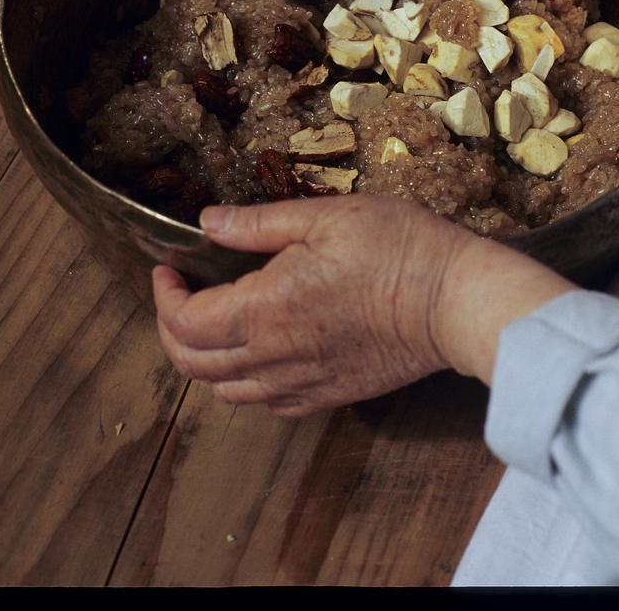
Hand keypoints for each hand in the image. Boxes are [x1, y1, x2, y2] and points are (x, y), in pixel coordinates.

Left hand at [153, 195, 574, 415]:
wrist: (454, 300)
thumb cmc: (397, 248)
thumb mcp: (324, 216)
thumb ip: (258, 224)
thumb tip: (207, 222)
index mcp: (265, 309)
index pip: (185, 322)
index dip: (164, 297)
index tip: (168, 268)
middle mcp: (275, 357)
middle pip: (193, 365)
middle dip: (171, 330)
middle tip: (180, 295)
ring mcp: (302, 383)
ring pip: (226, 391)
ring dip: (204, 360)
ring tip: (213, 322)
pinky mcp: (331, 395)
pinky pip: (268, 403)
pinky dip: (245, 382)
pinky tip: (259, 352)